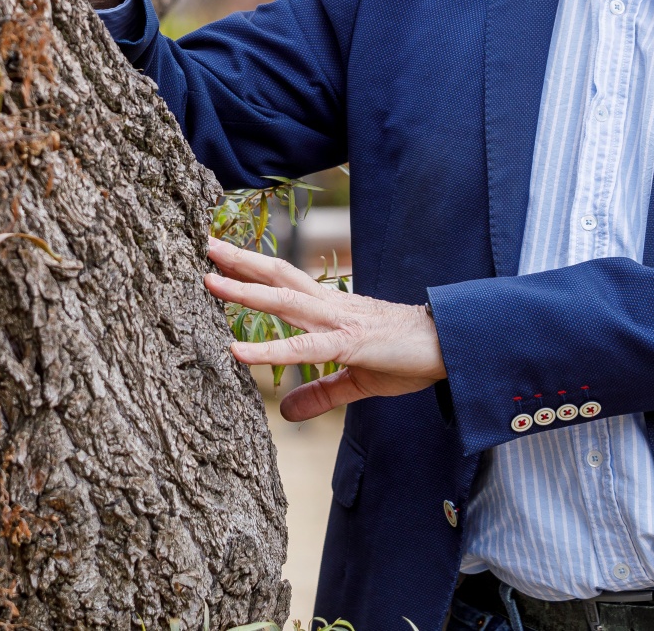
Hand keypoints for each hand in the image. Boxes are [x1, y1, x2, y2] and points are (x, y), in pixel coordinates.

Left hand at [203, 236, 446, 421]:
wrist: (452, 349)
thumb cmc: (408, 359)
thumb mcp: (356, 383)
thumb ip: (320, 393)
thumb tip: (286, 412)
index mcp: (329, 310)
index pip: (282, 281)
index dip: (251, 267)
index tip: (219, 254)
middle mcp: (328, 307)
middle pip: (276, 275)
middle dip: (238, 259)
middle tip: (201, 241)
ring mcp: (338, 321)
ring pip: (282, 298)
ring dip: (242, 288)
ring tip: (207, 277)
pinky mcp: (350, 344)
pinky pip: (302, 348)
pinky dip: (268, 349)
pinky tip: (238, 352)